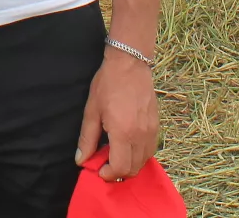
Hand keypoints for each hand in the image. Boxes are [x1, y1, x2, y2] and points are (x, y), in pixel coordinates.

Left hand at [76, 50, 159, 181]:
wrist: (130, 64)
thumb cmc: (108, 84)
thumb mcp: (92, 110)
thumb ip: (87, 138)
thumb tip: (81, 160)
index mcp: (123, 132)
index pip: (120, 167)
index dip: (109, 174)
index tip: (99, 169)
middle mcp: (141, 135)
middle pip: (134, 169)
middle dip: (119, 172)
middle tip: (105, 163)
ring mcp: (151, 131)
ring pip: (144, 161)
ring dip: (130, 165)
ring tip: (116, 154)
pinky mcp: (157, 126)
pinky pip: (150, 150)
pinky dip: (139, 155)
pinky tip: (128, 145)